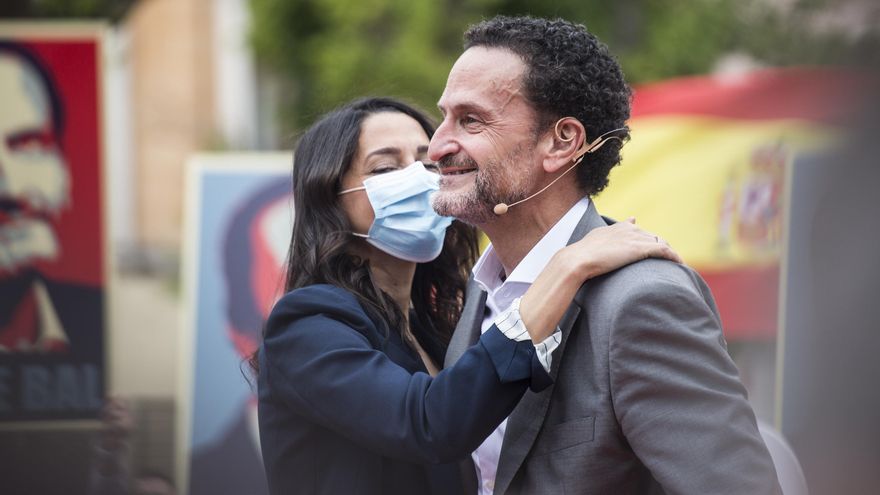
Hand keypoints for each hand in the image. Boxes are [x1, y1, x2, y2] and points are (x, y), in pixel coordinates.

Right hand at [519, 218, 679, 342]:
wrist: (574, 263)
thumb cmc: (571, 265)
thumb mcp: (576, 259)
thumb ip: (577, 260)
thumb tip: (559, 273)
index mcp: (607, 231)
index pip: (627, 226)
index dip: (633, 228)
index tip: (636, 224)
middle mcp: (622, 231)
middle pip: (646, 235)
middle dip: (655, 244)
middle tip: (664, 255)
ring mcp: (632, 238)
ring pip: (657, 242)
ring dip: (667, 252)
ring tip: (676, 261)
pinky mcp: (640, 248)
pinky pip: (663, 251)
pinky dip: (673, 257)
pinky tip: (680, 264)